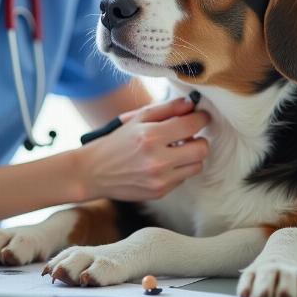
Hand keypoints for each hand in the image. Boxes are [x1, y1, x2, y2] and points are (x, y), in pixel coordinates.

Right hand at [78, 96, 209, 201]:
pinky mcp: (160, 192)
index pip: (191, 125)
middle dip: (199, 139)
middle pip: (202, 149)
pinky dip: (179, 168)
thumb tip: (191, 103)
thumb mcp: (138, 118)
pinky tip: (165, 162)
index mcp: (150, 136)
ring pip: (197, 165)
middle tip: (188, 134)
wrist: (95, 171)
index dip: (201, 118)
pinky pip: (184, 177)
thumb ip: (167, 109)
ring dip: (191, 155)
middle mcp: (157, 160)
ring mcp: (160, 179)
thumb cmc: (117, 141)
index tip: (201, 115)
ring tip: (176, 148)